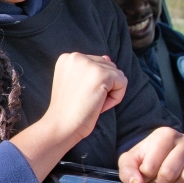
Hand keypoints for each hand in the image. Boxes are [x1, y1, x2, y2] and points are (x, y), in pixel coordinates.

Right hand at [11, 53, 126, 182]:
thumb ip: (91, 69)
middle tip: (87, 101)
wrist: (61, 126)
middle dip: (104, 87)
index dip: (94, 84)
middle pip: (108, 67)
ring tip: (92, 103)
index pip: (97, 63)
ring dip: (110, 93)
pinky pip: (122, 82)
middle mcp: (77, 56)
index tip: (80, 96)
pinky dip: (116, 98)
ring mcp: (89, 64)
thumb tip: (108, 58)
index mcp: (68, 57)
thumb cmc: (69, 110)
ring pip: (117, 74)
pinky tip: (100, 105)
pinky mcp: (101, 75)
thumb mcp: (76, 84)